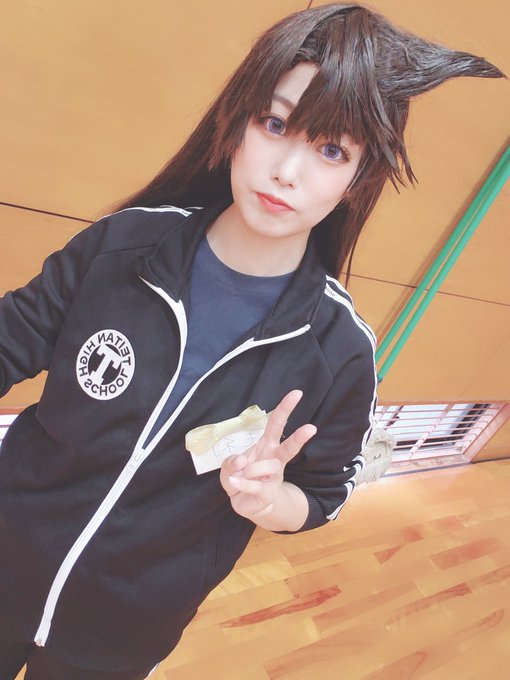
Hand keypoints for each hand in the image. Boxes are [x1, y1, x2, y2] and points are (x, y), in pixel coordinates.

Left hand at [219, 389, 316, 520]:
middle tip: (311, 428)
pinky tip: (235, 482)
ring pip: (268, 467)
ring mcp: (273, 476)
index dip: (285, 408)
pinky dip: (242, 483)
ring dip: (251, 469)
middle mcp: (273, 458)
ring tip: (240, 475)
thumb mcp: (228, 467)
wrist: (245, 503)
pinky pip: (254, 486)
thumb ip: (230, 461)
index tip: (297, 394)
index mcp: (265, 445)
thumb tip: (241, 460)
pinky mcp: (268, 492)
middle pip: (288, 446)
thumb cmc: (239, 477)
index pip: (276, 424)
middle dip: (299, 436)